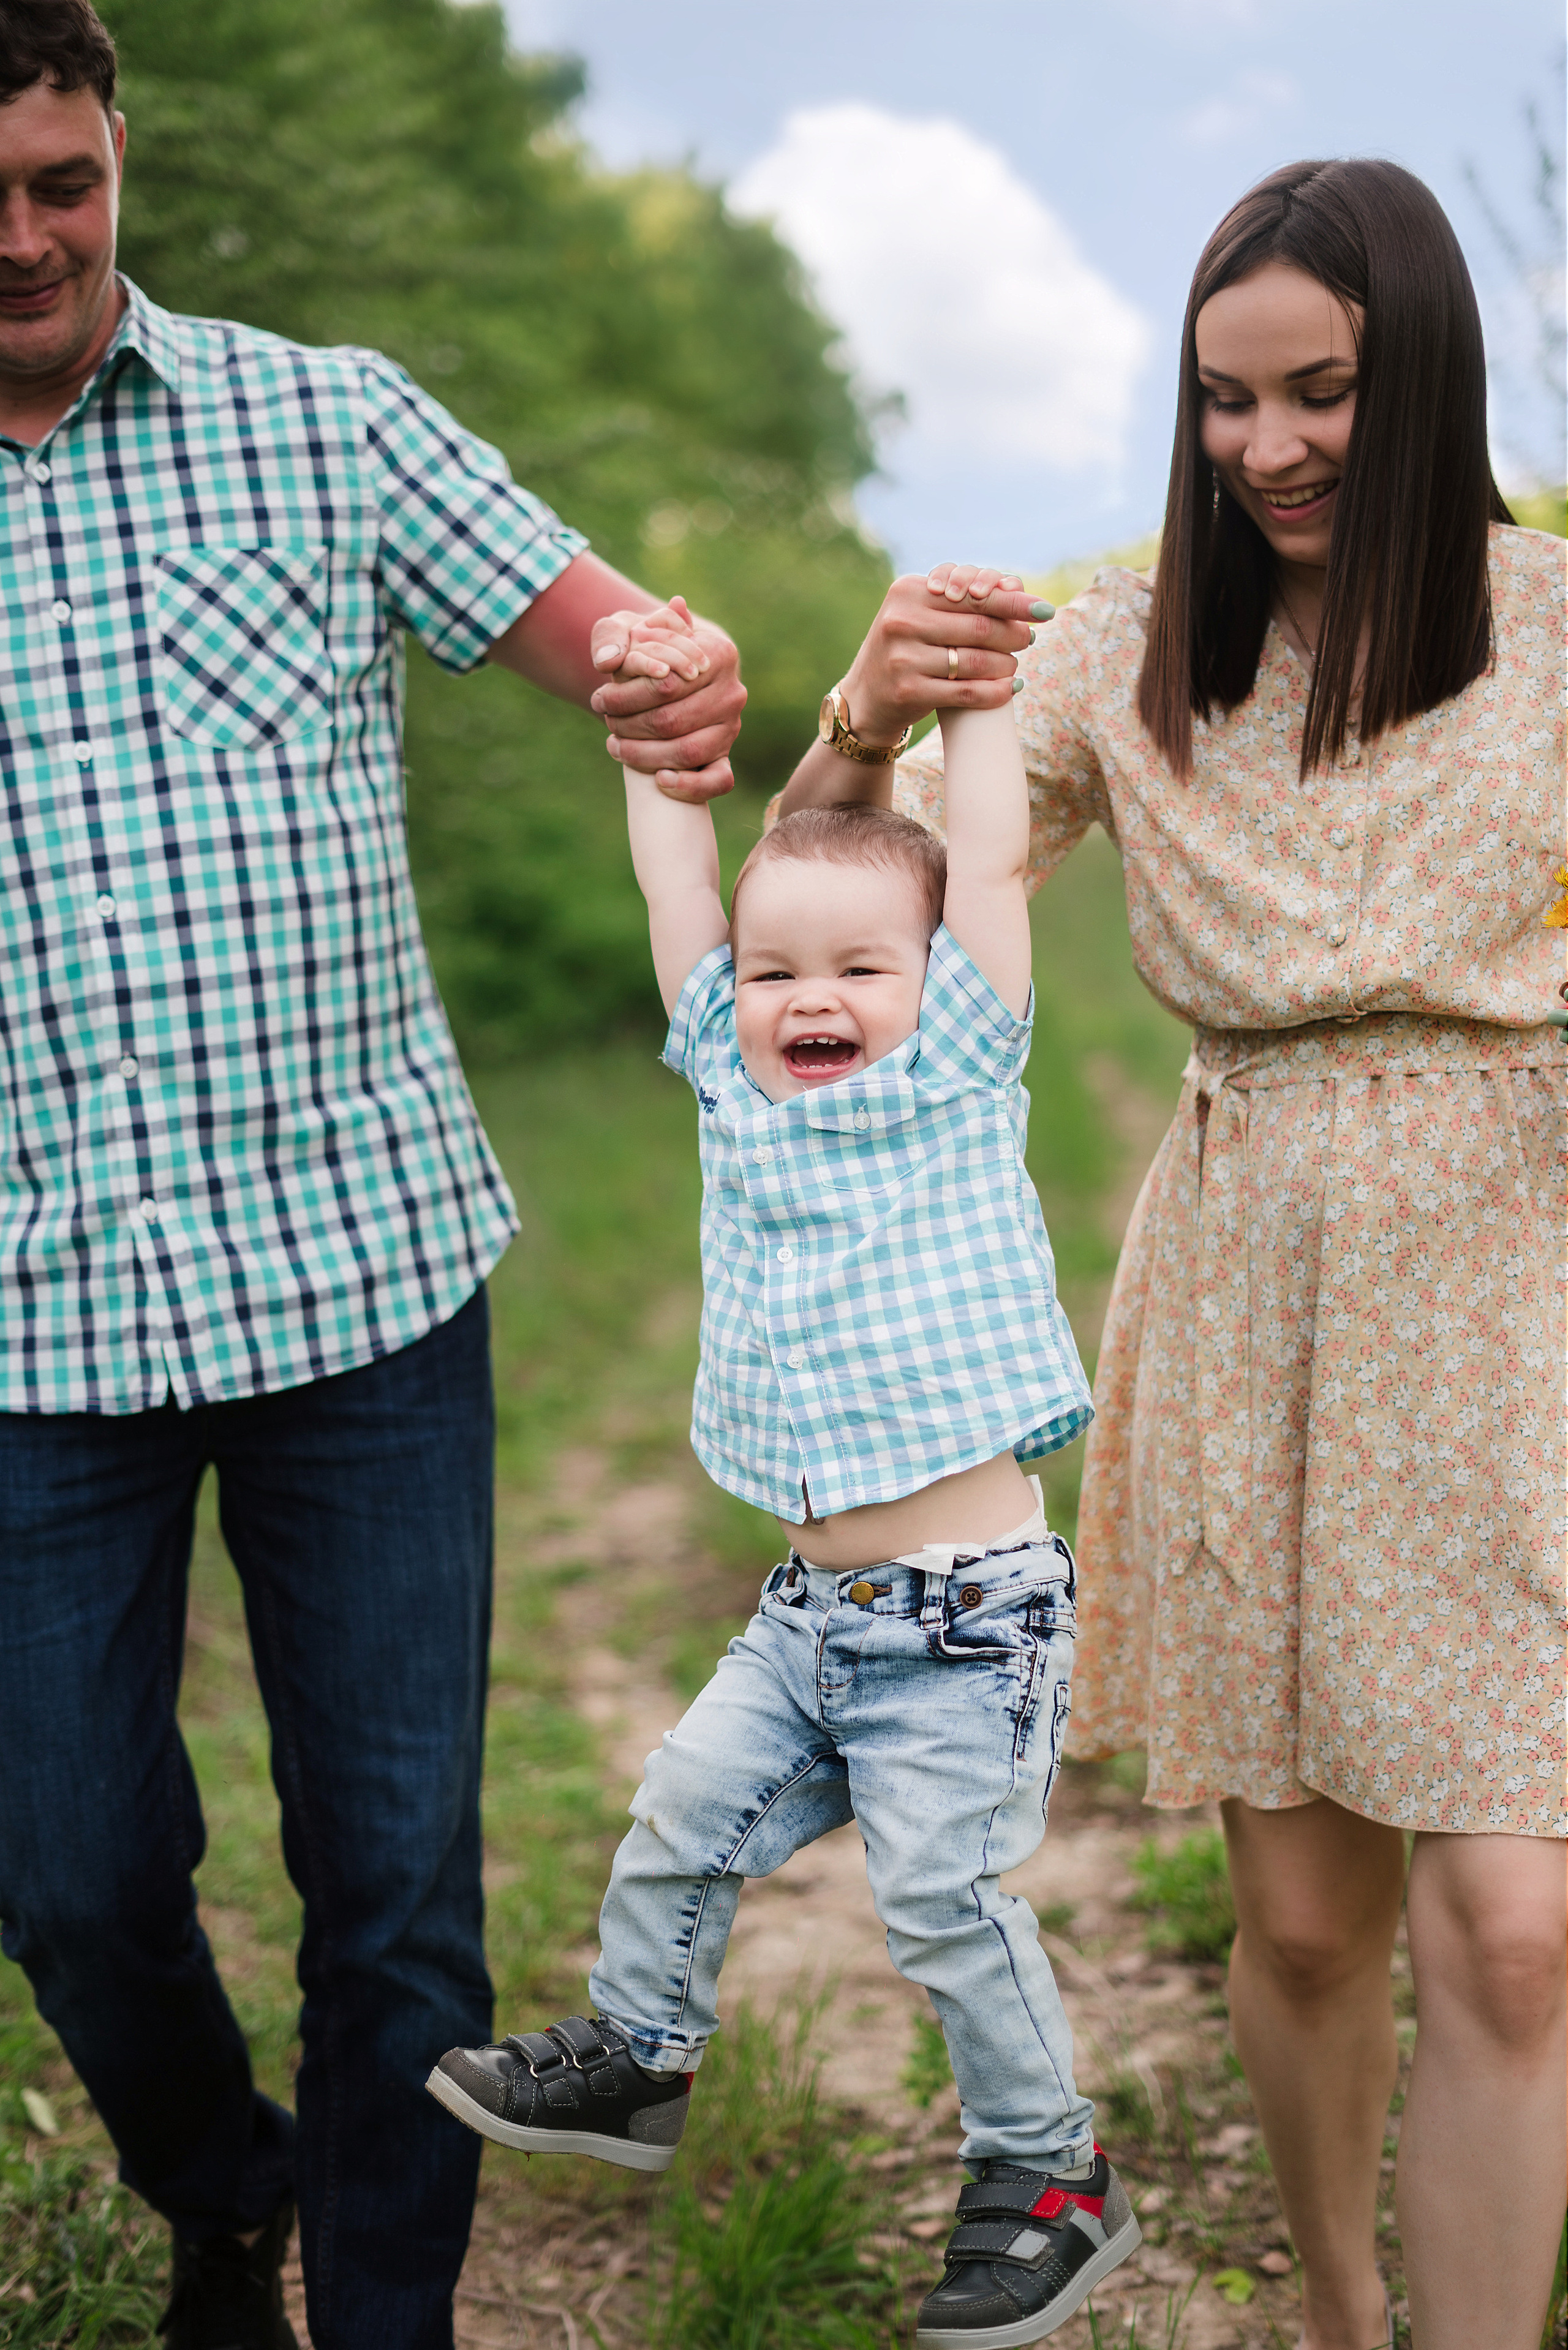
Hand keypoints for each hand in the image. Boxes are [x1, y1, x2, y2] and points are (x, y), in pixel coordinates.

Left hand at [590, 595, 745, 802]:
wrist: (671, 668)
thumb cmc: (647, 647)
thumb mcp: (626, 628)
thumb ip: (612, 636)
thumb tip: (607, 661)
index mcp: (718, 652)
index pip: (666, 684)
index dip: (626, 697)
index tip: (600, 698)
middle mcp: (732, 691)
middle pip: (672, 721)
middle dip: (630, 727)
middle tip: (606, 722)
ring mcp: (732, 726)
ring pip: (689, 753)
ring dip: (644, 756)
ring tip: (615, 746)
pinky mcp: (726, 754)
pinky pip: (719, 780)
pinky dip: (689, 786)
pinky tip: (659, 780)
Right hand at [836, 564, 1050, 747]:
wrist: (865, 697)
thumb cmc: (905, 648)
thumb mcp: (920, 614)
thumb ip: (958, 601)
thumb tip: (1016, 588)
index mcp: (907, 592)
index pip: (973, 595)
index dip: (1013, 602)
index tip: (1044, 609)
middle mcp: (902, 622)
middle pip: (979, 628)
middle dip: (1012, 634)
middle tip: (1028, 639)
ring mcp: (903, 658)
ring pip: (976, 661)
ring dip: (1005, 665)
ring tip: (1014, 665)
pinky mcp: (909, 692)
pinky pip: (967, 692)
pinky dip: (994, 692)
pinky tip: (1010, 688)